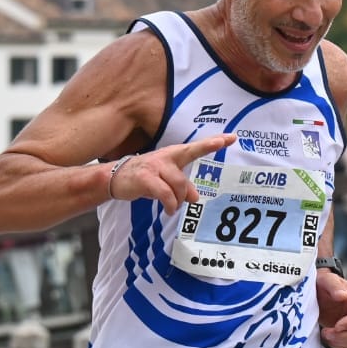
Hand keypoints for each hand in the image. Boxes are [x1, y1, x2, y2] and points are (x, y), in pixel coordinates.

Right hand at [110, 134, 235, 212]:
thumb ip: (182, 187)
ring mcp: (155, 166)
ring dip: (180, 199)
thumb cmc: (145, 178)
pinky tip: (170, 210)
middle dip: (207, 146)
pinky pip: (166, 194)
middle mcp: (166, 157)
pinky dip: (171, 204)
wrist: (114, 178)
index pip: (195, 148)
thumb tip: (195, 198)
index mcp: (172, 156)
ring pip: (179, 184)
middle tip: (222, 142)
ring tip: (174, 207)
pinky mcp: (145, 179)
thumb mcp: (166, 181)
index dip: (213, 143)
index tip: (231, 138)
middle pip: (190, 153)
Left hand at [317, 272, 346, 347]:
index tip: (336, 326)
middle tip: (326, 333)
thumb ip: (334, 286)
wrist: (317, 292)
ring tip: (325, 335)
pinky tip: (328, 339)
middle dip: (344, 335)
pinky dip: (339, 346)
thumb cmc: (323, 283)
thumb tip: (343, 296)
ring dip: (341, 341)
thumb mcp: (326, 280)